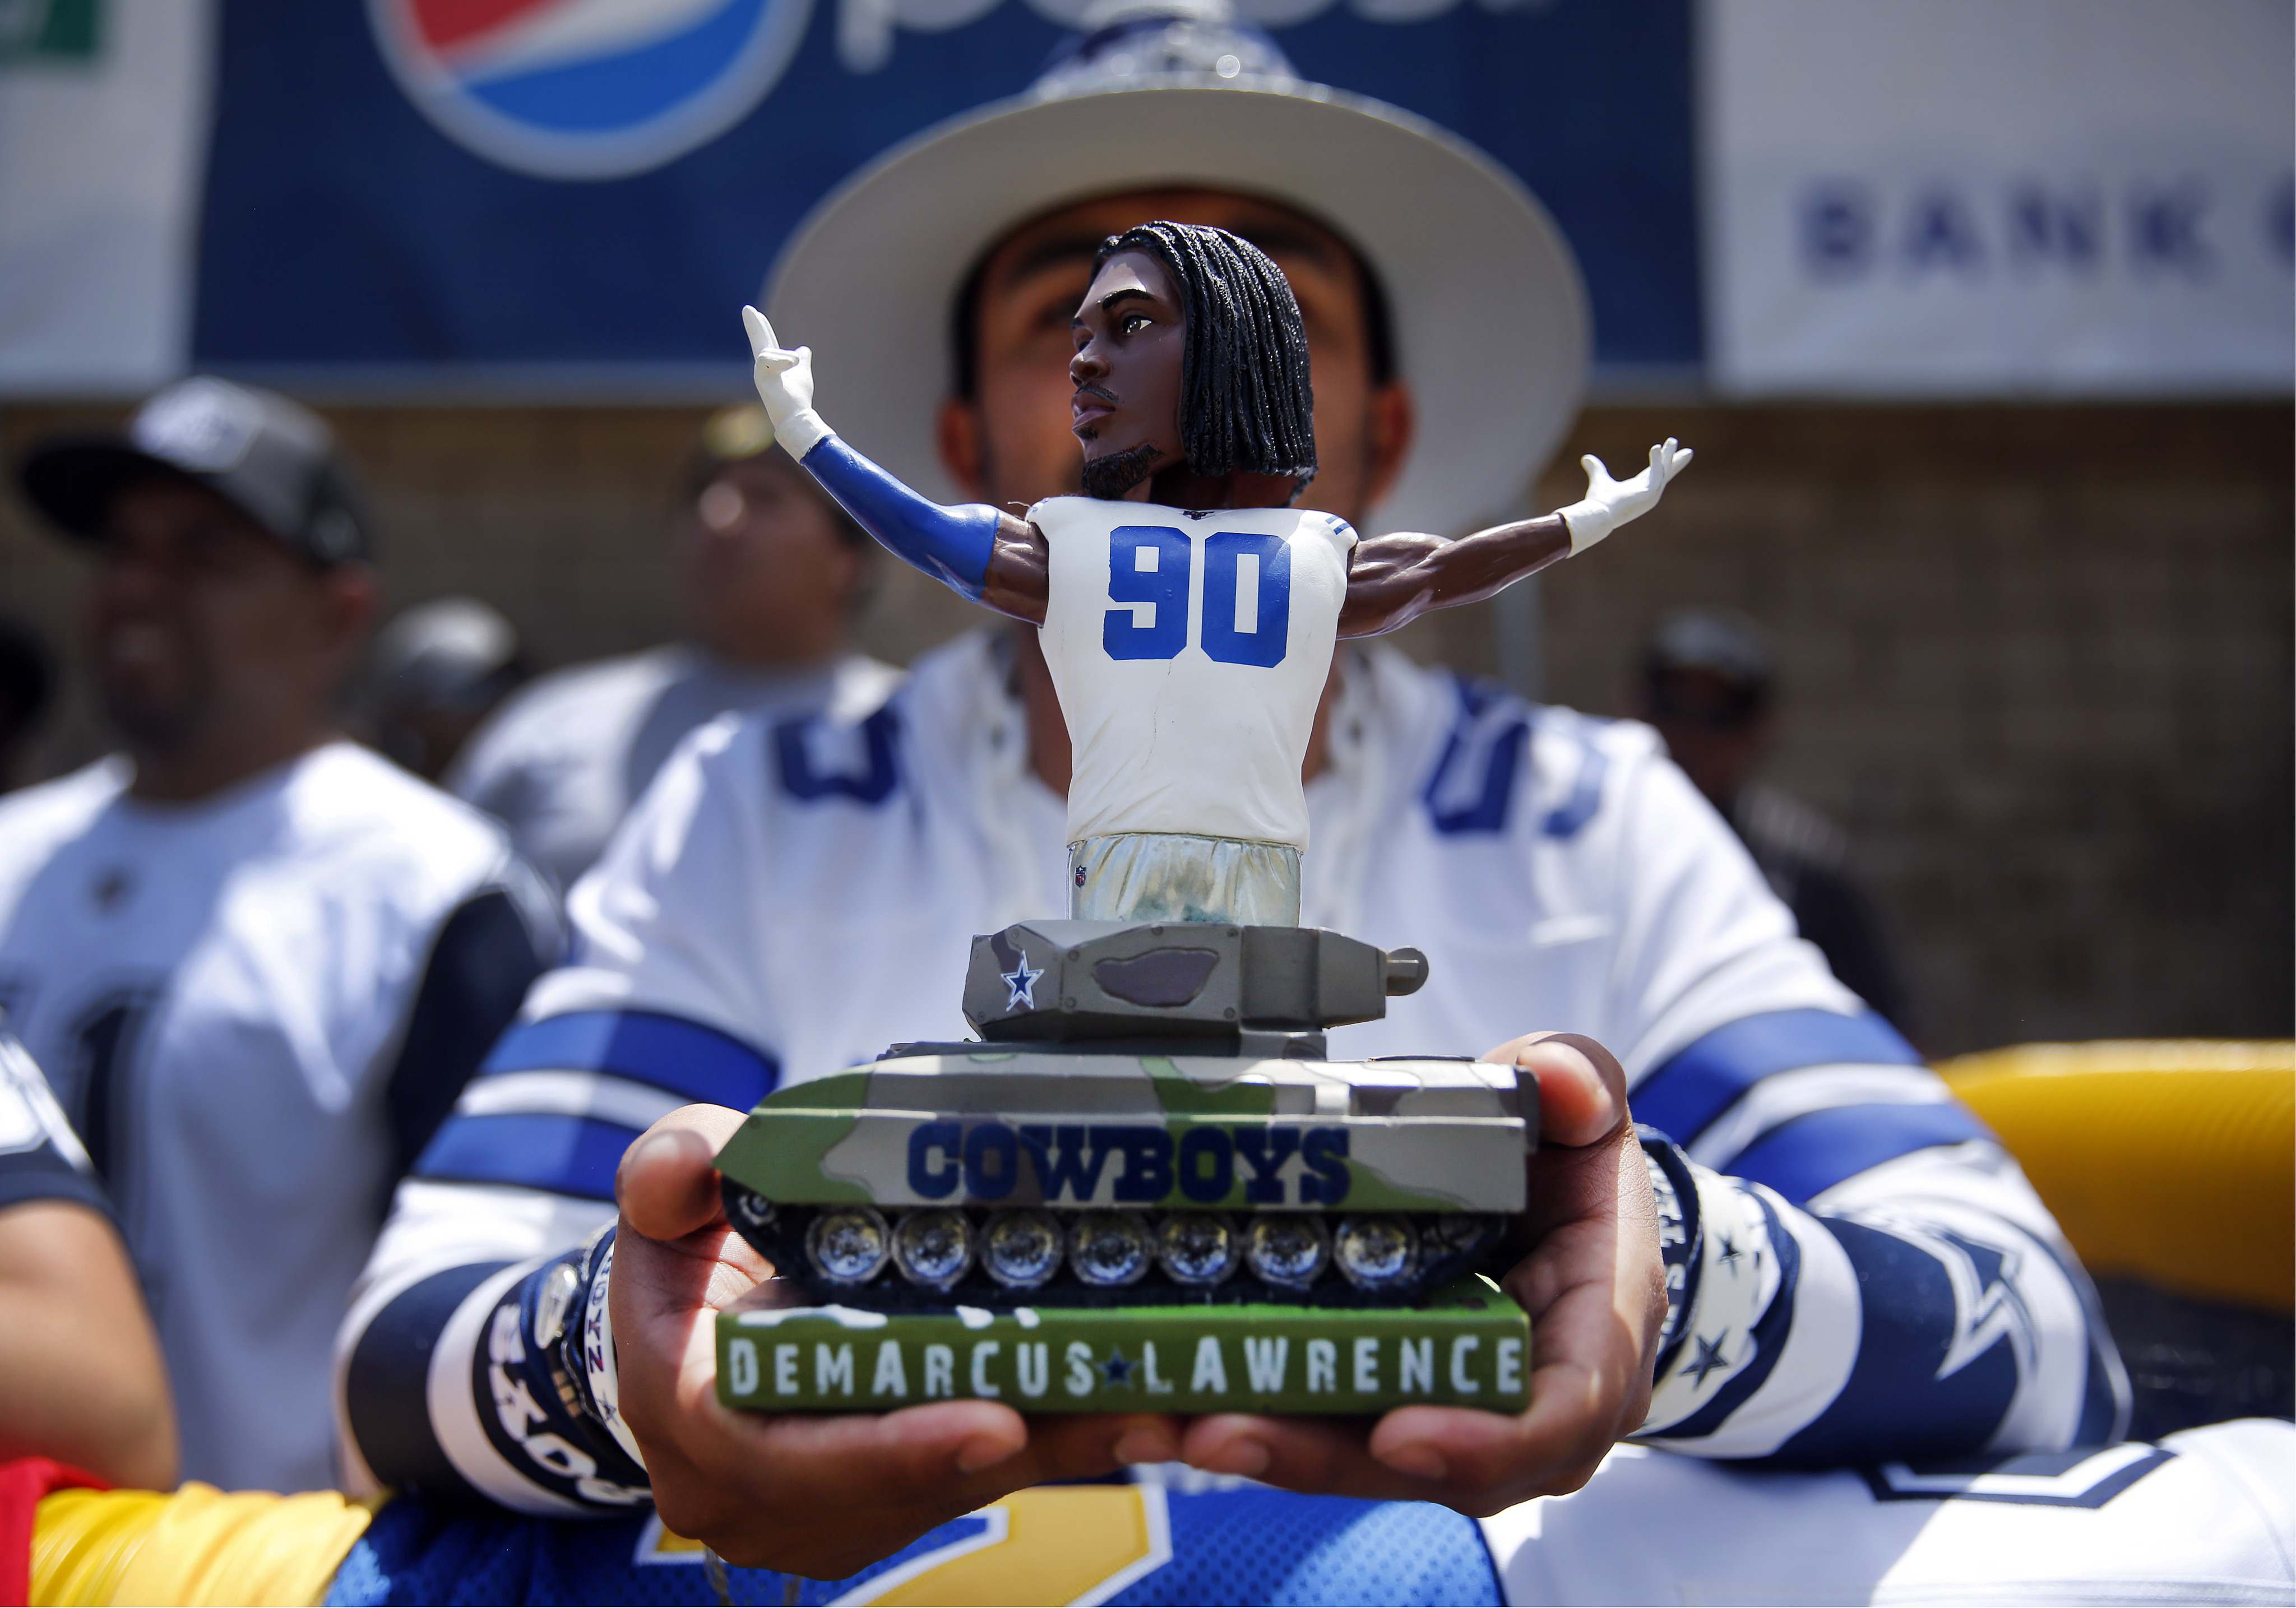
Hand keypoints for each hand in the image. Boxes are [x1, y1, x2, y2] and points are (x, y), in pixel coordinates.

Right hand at [610, 1104, 1182, 1575]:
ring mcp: (828, 1512)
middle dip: (1018, 1453)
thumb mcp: (666, 1200)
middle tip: (1125, 1409)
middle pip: (900, 1487)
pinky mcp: (889, 1504)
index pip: (791, 1457)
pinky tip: (1143, 1407)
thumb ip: (668, 1174)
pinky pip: (982, 1480)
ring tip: (1161, 1407)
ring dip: (1062, 1453)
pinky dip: (1060, 1445)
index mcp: (698, 1421)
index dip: (892, 1448)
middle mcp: (761, 1494)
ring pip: (957, 1491)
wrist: (694, 1327)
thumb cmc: (688, 1253)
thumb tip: (687, 1164)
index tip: (993, 1421)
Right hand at [740, 307, 829, 457]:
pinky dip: (783, 360)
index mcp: (772, 363)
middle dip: (754, 325)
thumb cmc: (797, 398)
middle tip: (747, 308)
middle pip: (759, 340)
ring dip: (787, 358)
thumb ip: (801, 360)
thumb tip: (804, 349)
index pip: (767, 341)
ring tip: (794, 367)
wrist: (796, 416)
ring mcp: (759, 372)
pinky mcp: (759, 377)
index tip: (755, 312)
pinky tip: (791, 364)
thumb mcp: (802, 372)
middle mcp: (763, 366)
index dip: (762, 327)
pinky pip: (768, 359)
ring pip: (770, 352)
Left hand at [1176, 1033, 1664, 1516]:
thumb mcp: (1585, 1110)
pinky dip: (1255, 1419)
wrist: (1559, 1211)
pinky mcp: (1390, 1404)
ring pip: (1367, 1461)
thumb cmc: (1573, 1170)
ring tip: (1173, 1422)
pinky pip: (1328, 1431)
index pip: (1561, 1415)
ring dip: (1269, 1449)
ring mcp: (1457, 1417)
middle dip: (1324, 1455)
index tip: (1398, 1432)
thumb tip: (1560, 1082)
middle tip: (1222, 1430)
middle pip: (1435, 1463)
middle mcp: (1532, 1408)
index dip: (1485, 1439)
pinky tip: (1171, 1403)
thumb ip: (1578, 1084)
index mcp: (1597, 1337)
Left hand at [1559, 437, 1693, 552]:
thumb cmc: (1599, 502)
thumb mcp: (1599, 480)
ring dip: (1668, 456)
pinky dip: (1657, 461)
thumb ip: (1595, 469)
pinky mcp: (1650, 495)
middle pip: (1665, 473)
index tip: (1672, 453)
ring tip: (1672, 441)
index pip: (1655, 474)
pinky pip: (1657, 474)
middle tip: (1688, 451)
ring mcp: (1651, 495)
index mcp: (1639, 489)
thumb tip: (1586, 458)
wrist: (1598, 515)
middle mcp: (1648, 493)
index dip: (1662, 462)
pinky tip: (1656, 447)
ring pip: (1664, 471)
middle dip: (1675, 461)